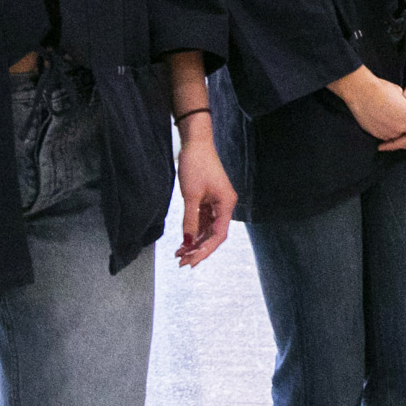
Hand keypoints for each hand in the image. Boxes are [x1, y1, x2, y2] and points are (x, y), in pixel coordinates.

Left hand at [174, 134, 236, 266]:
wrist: (195, 143)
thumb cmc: (196, 164)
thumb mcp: (191, 195)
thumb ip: (190, 220)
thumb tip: (187, 242)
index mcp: (226, 204)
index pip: (219, 235)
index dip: (206, 250)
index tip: (192, 261)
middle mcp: (224, 206)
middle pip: (214, 235)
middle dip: (198, 249)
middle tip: (183, 262)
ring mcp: (216, 203)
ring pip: (207, 230)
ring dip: (194, 243)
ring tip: (179, 255)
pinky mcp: (207, 200)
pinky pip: (201, 221)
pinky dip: (192, 232)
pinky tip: (183, 242)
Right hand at [333, 66, 405, 142]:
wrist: (363, 93)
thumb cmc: (381, 89)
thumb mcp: (398, 92)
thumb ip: (403, 102)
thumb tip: (401, 104)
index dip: (404, 110)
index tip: (397, 105)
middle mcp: (403, 127)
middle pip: (404, 126)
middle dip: (398, 120)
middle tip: (389, 111)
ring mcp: (391, 133)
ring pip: (394, 132)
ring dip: (390, 127)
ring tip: (382, 114)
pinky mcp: (379, 135)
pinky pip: (383, 135)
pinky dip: (381, 129)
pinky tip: (376, 119)